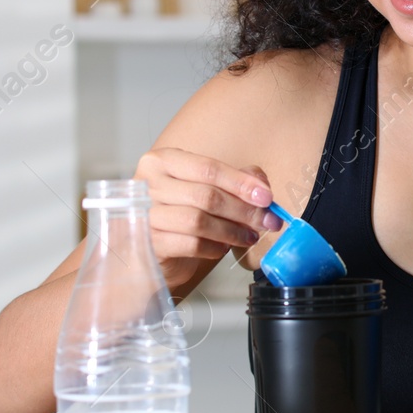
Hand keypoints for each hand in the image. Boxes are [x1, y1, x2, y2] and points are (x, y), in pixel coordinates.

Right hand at [133, 148, 281, 289]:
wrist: (145, 251)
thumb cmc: (176, 215)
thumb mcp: (203, 189)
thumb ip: (233, 180)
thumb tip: (261, 184)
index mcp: (161, 162)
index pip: (208, 168)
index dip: (241, 182)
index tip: (266, 196)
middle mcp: (148, 184)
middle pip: (207, 195)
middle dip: (244, 210)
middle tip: (267, 221)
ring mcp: (145, 215)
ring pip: (199, 221)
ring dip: (232, 231)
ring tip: (249, 236)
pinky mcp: (149, 243)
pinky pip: (191, 244)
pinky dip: (214, 247)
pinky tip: (223, 247)